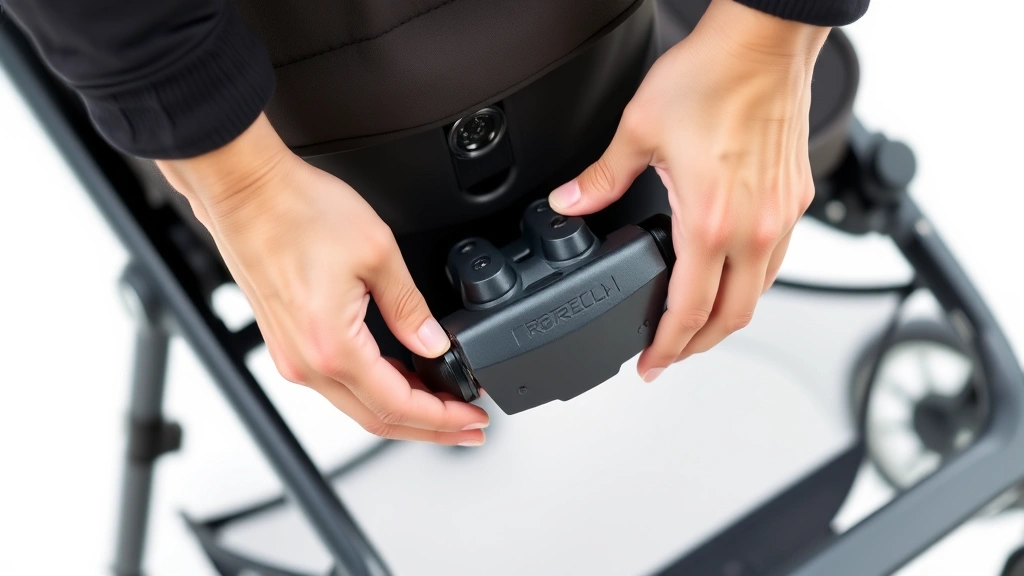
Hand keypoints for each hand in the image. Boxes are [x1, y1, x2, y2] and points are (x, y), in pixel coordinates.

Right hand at [157, 114, 488, 444]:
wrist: (244, 189)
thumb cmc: (297, 210)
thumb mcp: (377, 253)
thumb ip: (410, 307)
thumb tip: (434, 343)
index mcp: (332, 347)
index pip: (398, 405)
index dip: (443, 417)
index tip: (473, 417)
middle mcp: (305, 363)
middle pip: (377, 419)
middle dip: (429, 427)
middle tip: (468, 427)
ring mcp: (291, 356)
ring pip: (356, 405)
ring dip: (402, 410)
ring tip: (442, 405)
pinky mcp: (286, 342)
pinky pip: (337, 384)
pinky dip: (375, 390)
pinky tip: (401, 379)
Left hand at [548, 0, 827, 381]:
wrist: (764, 41)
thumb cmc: (713, 76)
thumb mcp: (638, 131)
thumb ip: (600, 179)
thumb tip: (570, 203)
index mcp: (711, 221)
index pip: (689, 311)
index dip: (666, 347)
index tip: (649, 364)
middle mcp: (753, 228)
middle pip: (732, 319)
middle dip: (697, 347)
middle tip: (669, 356)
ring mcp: (780, 216)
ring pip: (760, 294)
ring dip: (726, 319)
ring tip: (694, 325)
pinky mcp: (795, 199)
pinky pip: (776, 262)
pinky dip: (750, 284)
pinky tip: (728, 276)